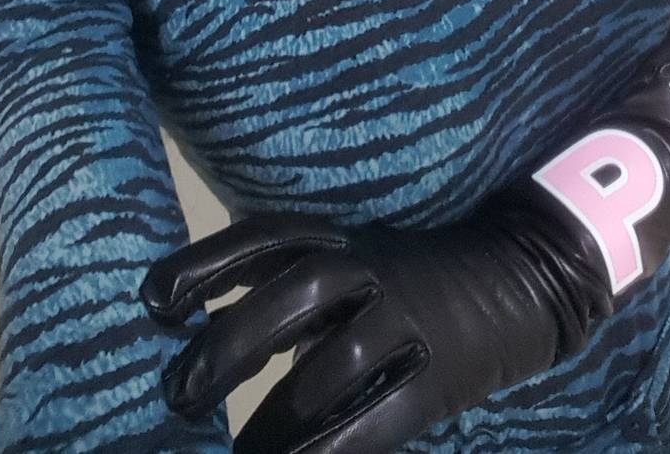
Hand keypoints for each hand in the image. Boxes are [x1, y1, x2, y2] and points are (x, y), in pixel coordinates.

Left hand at [138, 207, 586, 453]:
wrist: (515, 280)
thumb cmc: (406, 277)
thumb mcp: (345, 262)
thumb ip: (282, 287)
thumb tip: (198, 326)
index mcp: (339, 237)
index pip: (262, 238)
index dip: (203, 266)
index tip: (153, 305)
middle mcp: (367, 269)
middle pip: (292, 295)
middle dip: (229, 343)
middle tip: (179, 394)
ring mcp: (403, 322)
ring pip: (328, 368)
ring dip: (273, 417)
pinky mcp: (432, 380)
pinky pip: (371, 424)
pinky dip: (325, 453)